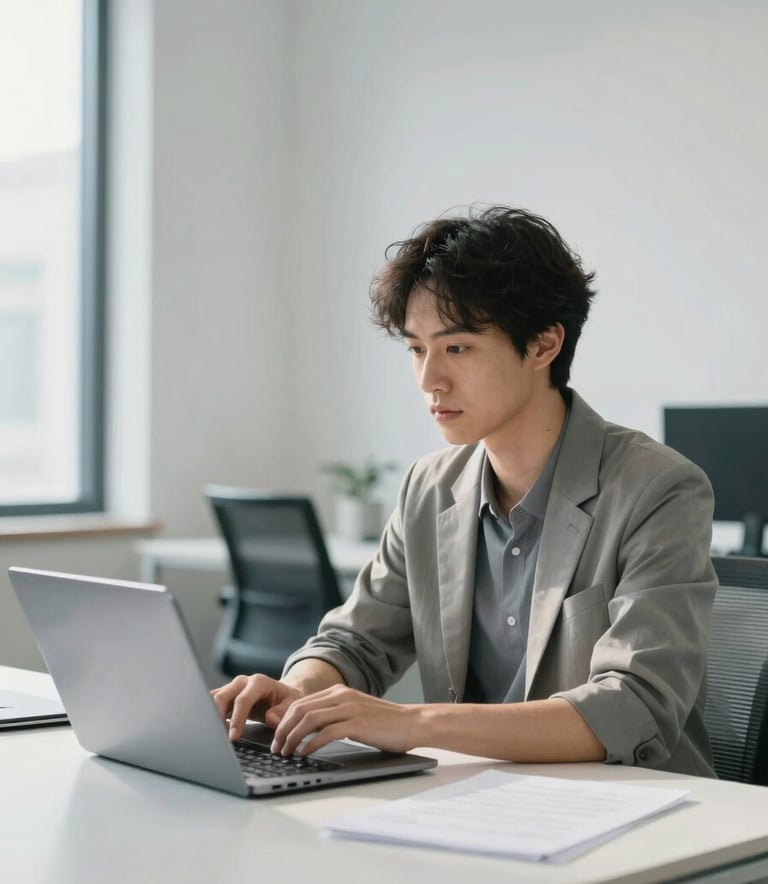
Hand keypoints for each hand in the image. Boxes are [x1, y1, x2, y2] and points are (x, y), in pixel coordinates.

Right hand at [210, 674, 303, 740]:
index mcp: (259, 682)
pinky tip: (212, 730)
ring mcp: (233, 687)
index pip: (243, 700)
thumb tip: (271, 719)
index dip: (237, 719)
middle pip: (222, 697)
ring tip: (214, 736)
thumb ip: (283, 712)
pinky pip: (213, 703)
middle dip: (218, 718)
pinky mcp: (227, 695)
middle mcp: (243, 682)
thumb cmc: (287, 699)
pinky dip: (210, 715)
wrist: (282, 693)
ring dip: (212, 717)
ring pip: (214, 699)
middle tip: (219, 739)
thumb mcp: (292, 704)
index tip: (233, 737)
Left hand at [271, 685, 421, 756]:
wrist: (413, 723)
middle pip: (300, 709)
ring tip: (286, 753)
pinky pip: (326, 733)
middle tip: (276, 747)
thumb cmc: (385, 723)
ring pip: (309, 719)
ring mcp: (349, 708)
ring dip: (293, 737)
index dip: (284, 720)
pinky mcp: (357, 724)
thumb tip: (307, 730)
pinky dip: (311, 744)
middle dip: (283, 730)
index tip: (277, 737)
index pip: (301, 703)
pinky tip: (305, 754)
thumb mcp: (354, 713)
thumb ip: (333, 715)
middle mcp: (342, 696)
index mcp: (339, 691)